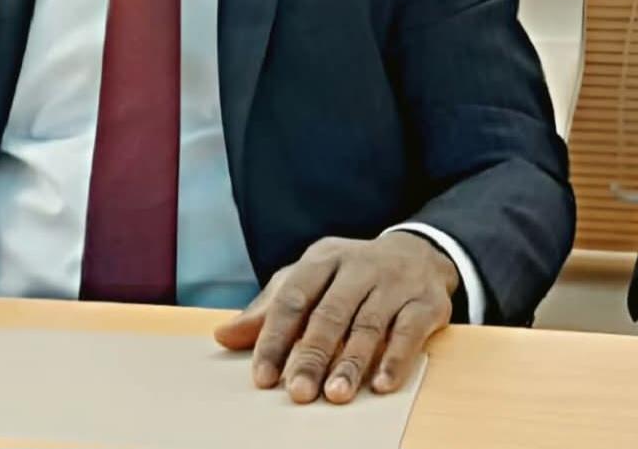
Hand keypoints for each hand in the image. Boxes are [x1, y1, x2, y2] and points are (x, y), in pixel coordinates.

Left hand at [214, 233, 458, 404]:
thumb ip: (269, 309)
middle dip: (312, 355)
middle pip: (329, 314)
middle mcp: (357, 267)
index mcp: (322, 259)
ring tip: (335, 395)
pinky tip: (381, 385)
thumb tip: (223, 336)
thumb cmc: (348, 275)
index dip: (276, 338)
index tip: (263, 377)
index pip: (293, 299)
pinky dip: (395, 359)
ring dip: (351, 362)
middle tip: (298, 392)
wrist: (416, 253)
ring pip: (368, 325)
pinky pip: (409, 332)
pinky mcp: (424, 303)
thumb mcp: (309, 280)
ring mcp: (392, 284)